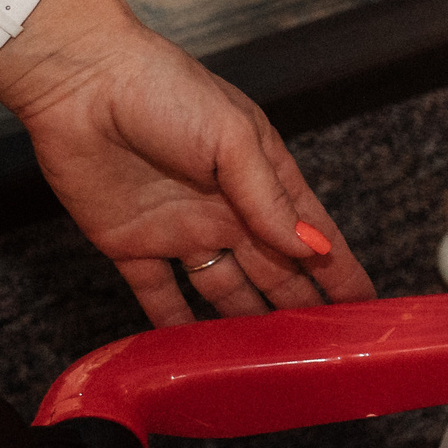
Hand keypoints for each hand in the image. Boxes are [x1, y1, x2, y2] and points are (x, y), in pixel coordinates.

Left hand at [0, 19, 373, 326]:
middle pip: (276, 272)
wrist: (80, 83)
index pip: (313, 236)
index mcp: (263, 180)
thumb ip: (269, 198)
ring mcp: (181, 231)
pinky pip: (159, 296)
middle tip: (326, 354)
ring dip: (247, 325)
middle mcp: (228, 211)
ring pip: (225, 292)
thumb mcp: (232, 139)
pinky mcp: (131, 245)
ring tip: (270, 364)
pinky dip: (176, 327)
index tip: (367, 308)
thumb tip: (310, 249)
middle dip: (303, 309)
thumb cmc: (166, 91)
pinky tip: (196, 356)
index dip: (340, 270)